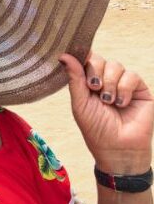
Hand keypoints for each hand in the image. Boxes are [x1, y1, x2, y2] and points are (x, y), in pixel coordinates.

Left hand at [59, 51, 153, 174]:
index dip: (82, 57)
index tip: (79, 62)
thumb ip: (74, 78)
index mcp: (88, 81)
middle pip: (98, 59)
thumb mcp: (80, 103)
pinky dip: (124, 89)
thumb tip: (64, 55)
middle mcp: (105, 79)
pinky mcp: (139, 89)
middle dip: (95, 72)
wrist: (118, 148)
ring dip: (109, 83)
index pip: (85, 59)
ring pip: (115, 65)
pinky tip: (121, 104)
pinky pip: (131, 75)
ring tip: (108, 101)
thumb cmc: (96, 128)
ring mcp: (122, 83)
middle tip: (94, 88)